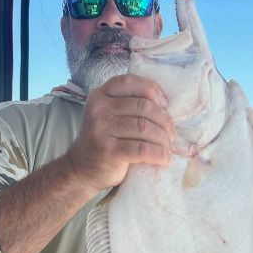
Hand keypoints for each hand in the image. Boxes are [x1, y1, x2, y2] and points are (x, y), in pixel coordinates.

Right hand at [66, 74, 173, 191]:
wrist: (81, 170)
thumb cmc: (103, 142)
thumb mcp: (108, 117)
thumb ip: (127, 106)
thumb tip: (164, 105)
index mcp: (100, 95)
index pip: (130, 82)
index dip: (152, 90)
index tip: (165, 105)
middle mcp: (98, 109)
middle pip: (143, 107)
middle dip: (163, 120)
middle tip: (171, 134)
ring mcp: (102, 130)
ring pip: (145, 128)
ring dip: (163, 139)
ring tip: (168, 147)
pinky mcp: (109, 151)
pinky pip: (143, 149)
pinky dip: (159, 154)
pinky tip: (164, 159)